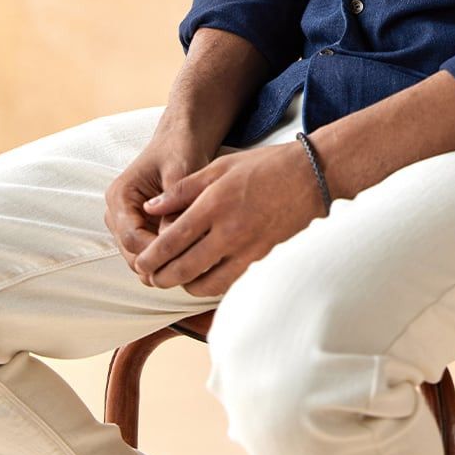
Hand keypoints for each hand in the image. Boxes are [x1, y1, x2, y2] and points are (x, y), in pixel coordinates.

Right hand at [104, 125, 212, 274]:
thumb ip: (174, 201)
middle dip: (159, 262)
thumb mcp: (180, 169)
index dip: (155, 251)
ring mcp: (126, 224)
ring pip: (139, 259)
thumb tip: (171, 236)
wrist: (180, 141)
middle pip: (131, 254)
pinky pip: (149, 253)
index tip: (183, 256)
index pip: (130, 237)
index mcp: (120, 196)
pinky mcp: (139, 229)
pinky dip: (167, 258)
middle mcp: (116, 213)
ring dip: (163, 262)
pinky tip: (190, 254)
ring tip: (194, 260)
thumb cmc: (179, 149)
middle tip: (192, 264)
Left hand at [129, 139, 323, 298]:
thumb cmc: (266, 167)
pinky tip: (205, 280)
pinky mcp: (264, 261)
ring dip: (185, 286)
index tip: (141, 263)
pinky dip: (212, 287)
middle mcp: (229, 231)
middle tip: (152, 277)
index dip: (150, 257)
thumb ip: (182, 190)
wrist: (313, 176)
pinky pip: (230, 284)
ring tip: (176, 279)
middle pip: (183, 268)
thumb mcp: (219, 167)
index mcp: (214, 204)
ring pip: (205, 283)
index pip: (171, 241)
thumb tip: (151, 208)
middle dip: (161, 277)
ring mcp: (248, 250)